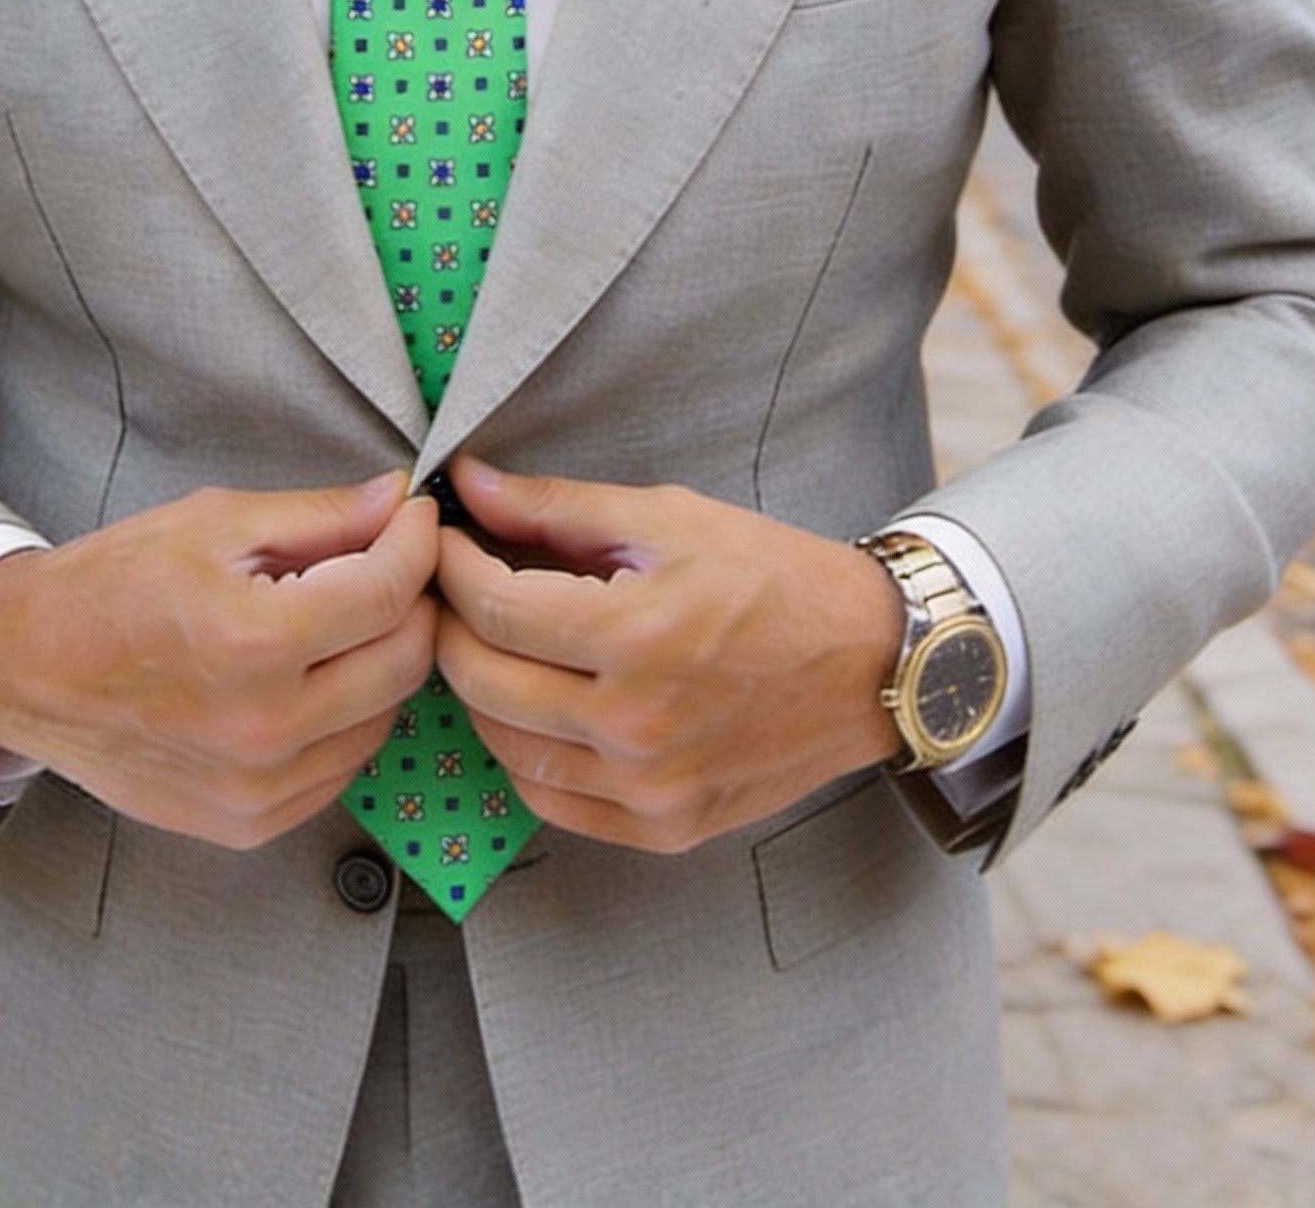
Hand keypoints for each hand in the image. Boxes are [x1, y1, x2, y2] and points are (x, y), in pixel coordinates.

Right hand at [0, 473, 438, 848]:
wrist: (28, 669)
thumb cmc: (114, 585)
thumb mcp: (215, 523)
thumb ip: (320, 516)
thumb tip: (397, 500)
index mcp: (253, 641)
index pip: (388, 592)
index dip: (416, 544)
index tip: (414, 519)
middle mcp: (263, 727)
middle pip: (404, 661)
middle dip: (412, 601)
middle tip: (391, 565)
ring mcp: (258, 788)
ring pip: (383, 718)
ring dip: (382, 661)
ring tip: (344, 620)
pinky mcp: (249, 823)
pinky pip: (341, 767)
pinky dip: (347, 718)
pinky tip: (311, 678)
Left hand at [434, 458, 905, 853]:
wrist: (871, 663)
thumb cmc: (776, 579)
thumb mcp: (669, 518)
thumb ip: (557, 507)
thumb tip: (469, 485)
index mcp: (639, 635)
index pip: (493, 608)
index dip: (450, 567)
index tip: (443, 540)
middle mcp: (638, 724)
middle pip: (483, 681)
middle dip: (449, 625)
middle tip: (451, 589)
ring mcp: (649, 788)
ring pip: (505, 747)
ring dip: (480, 691)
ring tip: (491, 643)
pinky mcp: (664, 828)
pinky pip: (551, 802)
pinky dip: (523, 754)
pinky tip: (534, 707)